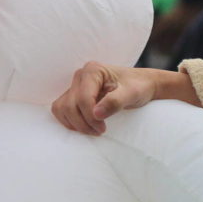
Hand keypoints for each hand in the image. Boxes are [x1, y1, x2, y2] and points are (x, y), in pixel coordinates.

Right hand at [51, 61, 171, 135]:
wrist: (141, 84)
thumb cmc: (138, 87)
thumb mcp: (132, 94)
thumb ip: (115, 102)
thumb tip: (97, 113)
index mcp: (93, 71)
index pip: (83, 98)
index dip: (90, 117)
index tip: (103, 128)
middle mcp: (80, 76)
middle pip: (69, 105)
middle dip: (83, 122)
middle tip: (100, 131)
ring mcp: (75, 85)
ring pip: (61, 108)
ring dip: (75, 123)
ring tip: (93, 129)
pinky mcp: (74, 95)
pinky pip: (61, 110)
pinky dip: (70, 121)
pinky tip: (85, 125)